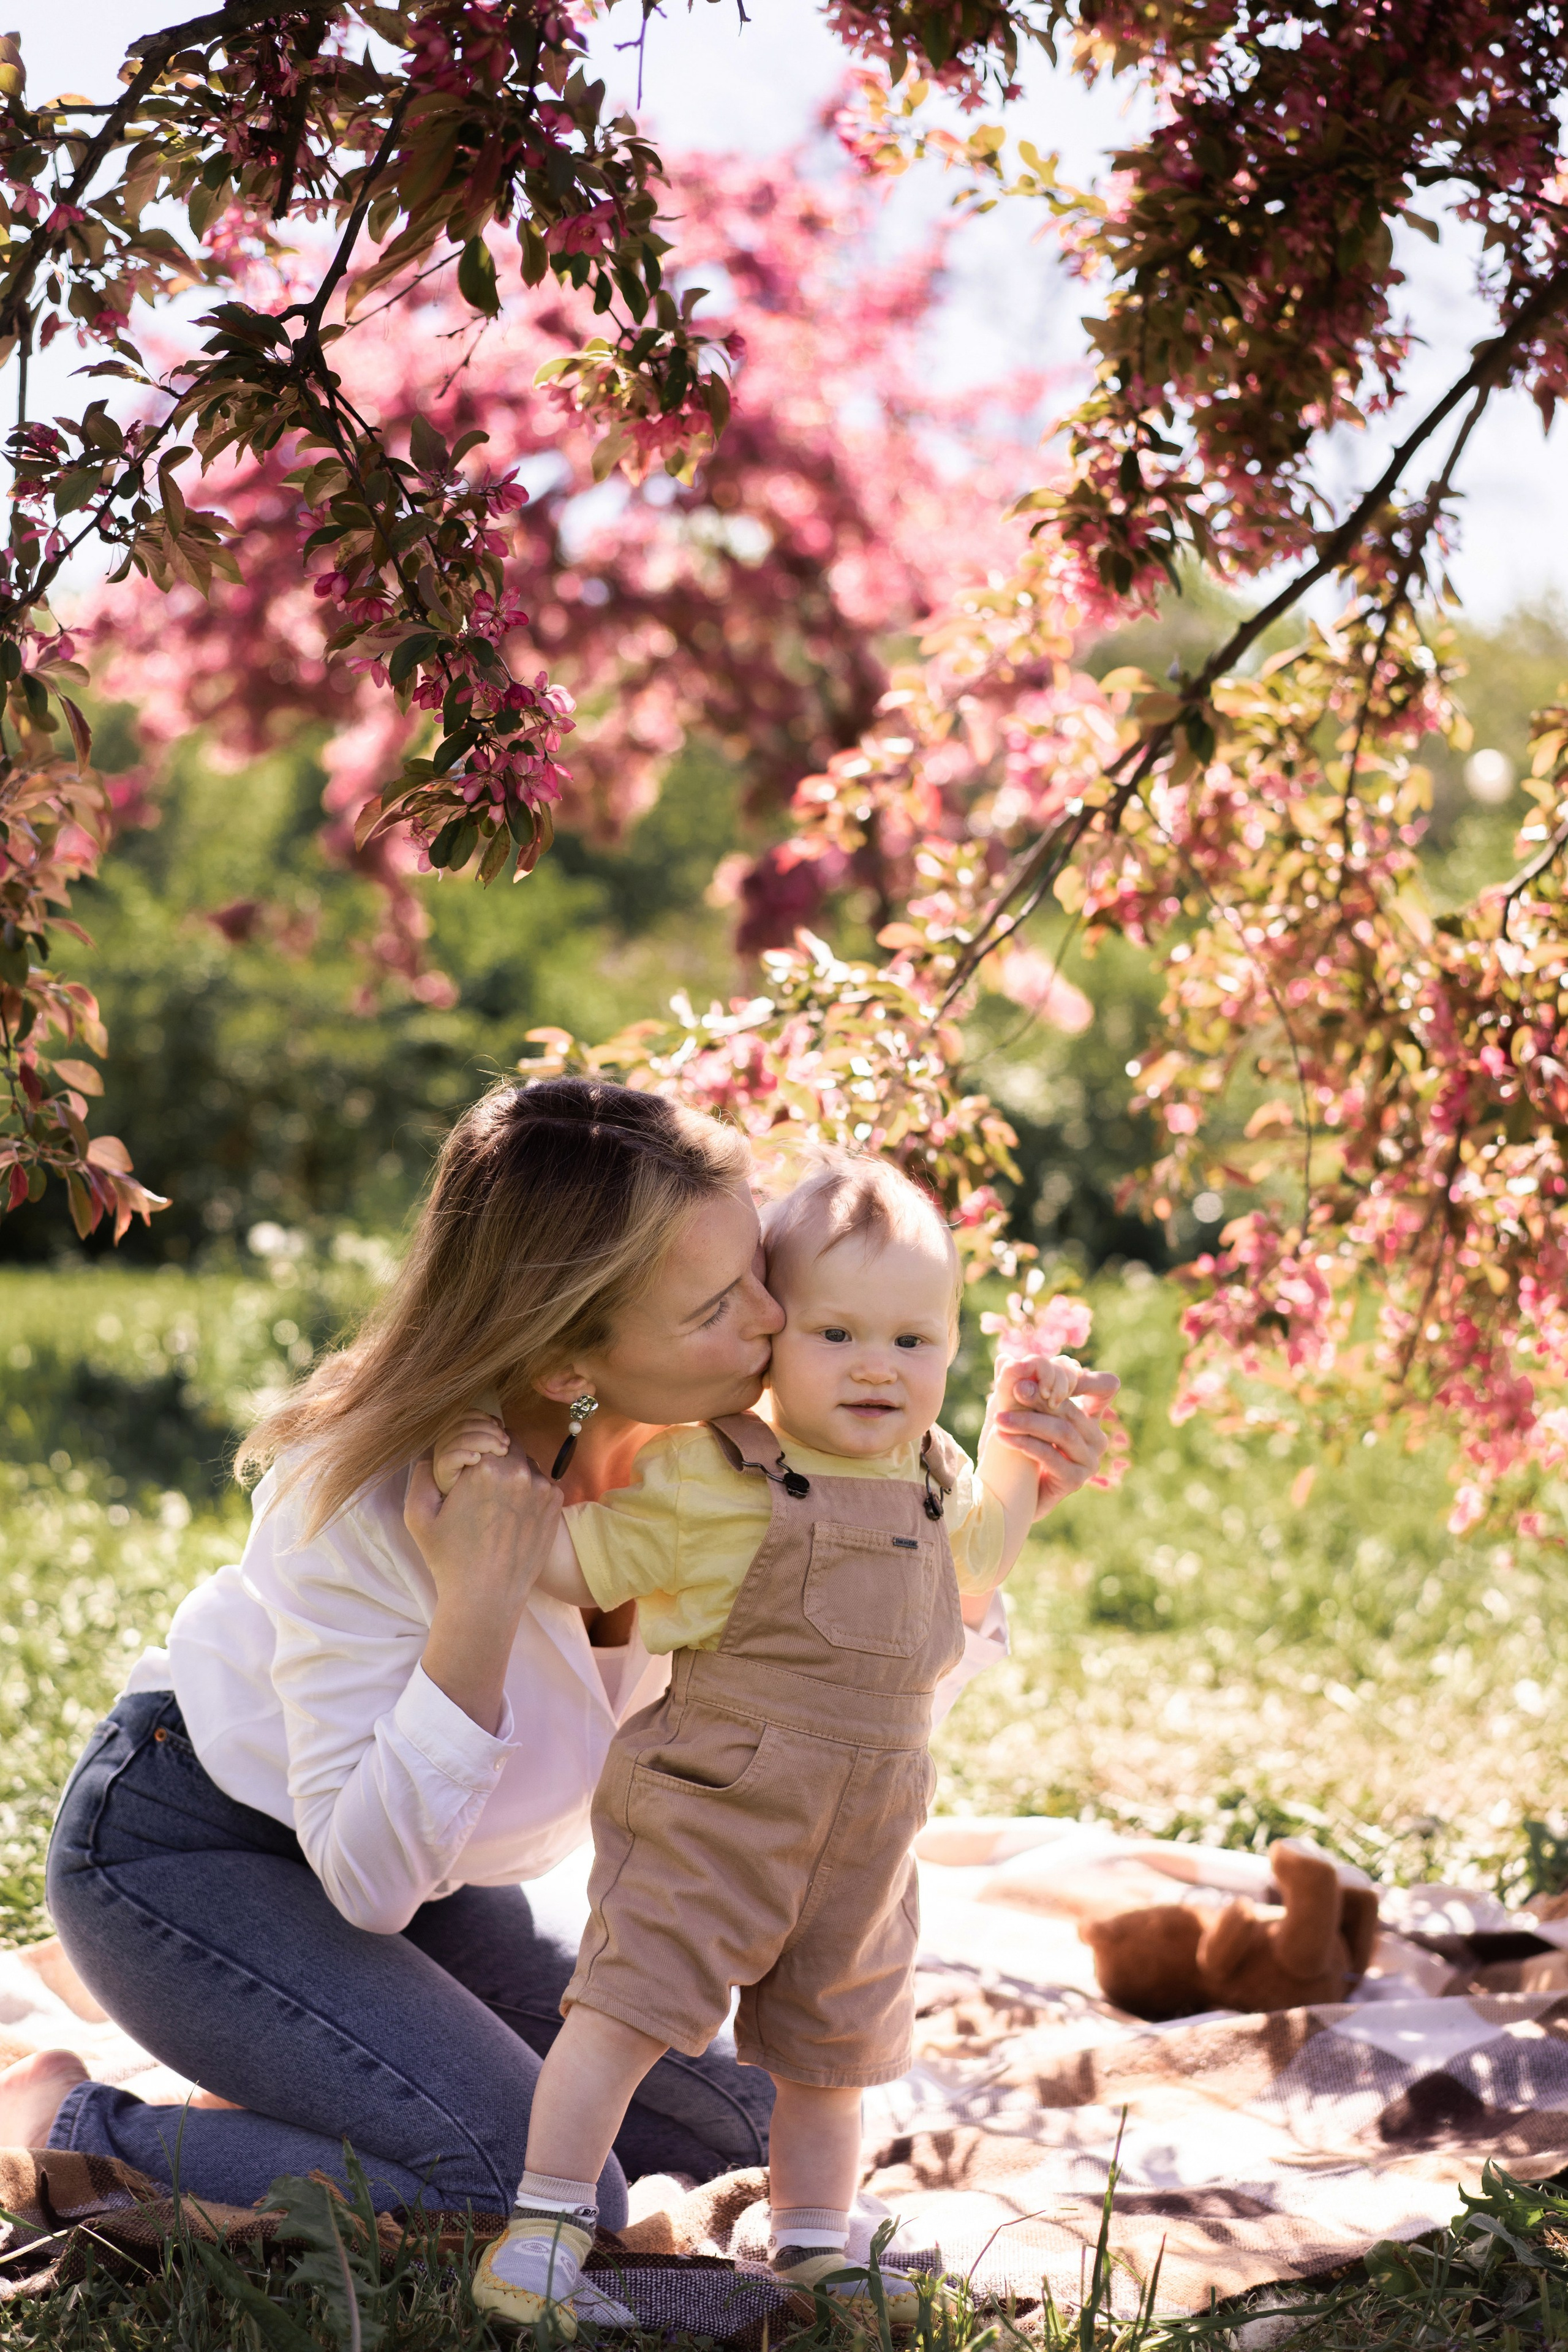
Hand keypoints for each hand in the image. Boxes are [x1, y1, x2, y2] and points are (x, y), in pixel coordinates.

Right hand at [405, 1444, 564, 1732]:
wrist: (486, 1598)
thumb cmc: (449, 1558)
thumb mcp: (419, 1515)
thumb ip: (422, 1474)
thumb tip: (433, 1452)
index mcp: (485, 1467)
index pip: (484, 1432)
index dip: (475, 1445)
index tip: (468, 1464)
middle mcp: (519, 1471)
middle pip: (508, 1443)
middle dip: (495, 1456)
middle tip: (481, 1482)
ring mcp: (542, 1487)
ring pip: (526, 1462)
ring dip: (513, 1472)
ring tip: (497, 1502)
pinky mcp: (556, 1504)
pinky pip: (541, 1482)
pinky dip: (529, 1490)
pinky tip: (513, 1514)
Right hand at [431, 1409, 509, 1495]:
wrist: (463, 1500)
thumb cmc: (477, 1473)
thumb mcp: (485, 1450)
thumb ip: (490, 1435)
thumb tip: (500, 1424)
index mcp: (454, 1430)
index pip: (469, 1415)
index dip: (486, 1419)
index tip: (503, 1430)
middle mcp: (445, 1439)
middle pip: (467, 1425)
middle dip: (491, 1432)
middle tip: (506, 1445)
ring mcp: (441, 1454)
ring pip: (461, 1439)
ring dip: (484, 1442)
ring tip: (501, 1452)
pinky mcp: (441, 1470)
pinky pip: (450, 1458)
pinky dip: (465, 1455)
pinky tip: (477, 1459)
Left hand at [991, 1359, 1120, 1519]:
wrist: (1008, 1494)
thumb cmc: (1016, 1447)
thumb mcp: (1015, 1411)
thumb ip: (1015, 1385)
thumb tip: (1004, 1358)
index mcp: (1089, 1416)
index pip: (1107, 1387)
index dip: (1085, 1377)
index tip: (1046, 1374)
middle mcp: (1096, 1438)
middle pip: (1071, 1408)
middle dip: (1038, 1398)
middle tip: (1011, 1390)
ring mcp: (1089, 1461)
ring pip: (1062, 1431)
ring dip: (1027, 1422)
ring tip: (998, 1419)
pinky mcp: (1076, 1480)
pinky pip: (1050, 1455)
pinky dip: (1024, 1444)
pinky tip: (1001, 1437)